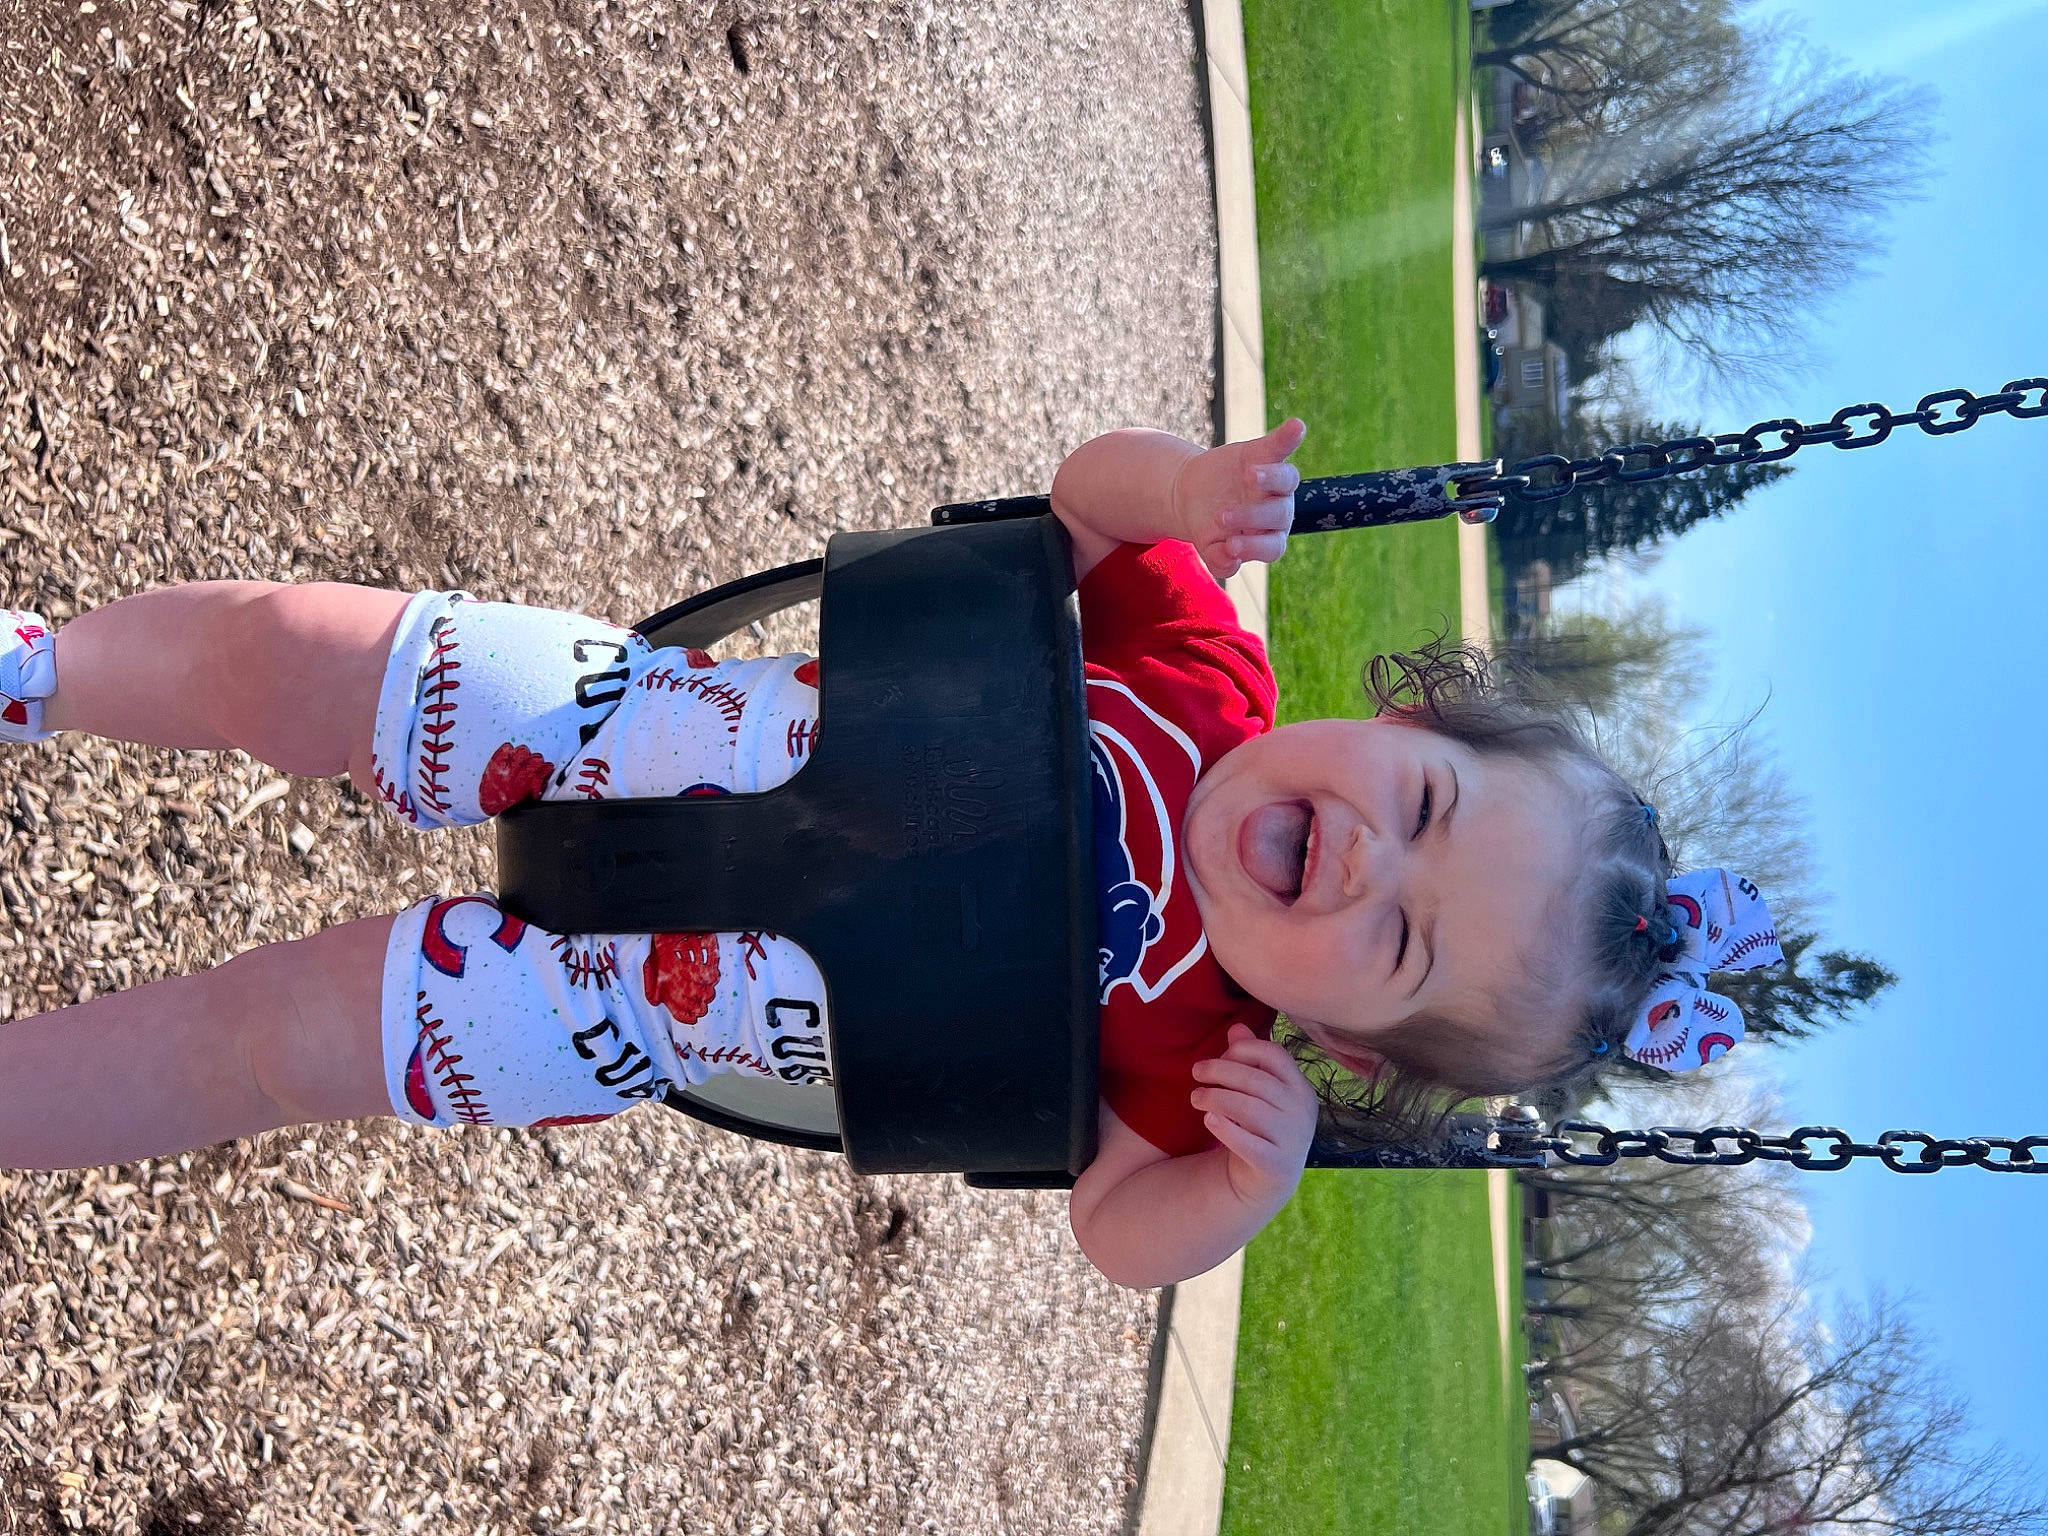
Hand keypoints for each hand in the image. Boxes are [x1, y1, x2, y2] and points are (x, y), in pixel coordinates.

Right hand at [1171, 418, 1307, 581]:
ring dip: (1271, 477)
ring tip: (1249, 476)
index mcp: (1269, 537)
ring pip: (1287, 479)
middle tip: (1222, 517)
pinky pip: (1281, 446)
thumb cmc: (1209, 527)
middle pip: (1280, 514)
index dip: (1255, 547)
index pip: (1272, 546)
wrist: (1196, 495)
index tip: (1231, 545)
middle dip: (1253, 515)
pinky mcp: (1264, 453)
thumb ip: (1219, 561)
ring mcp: (1273, 482)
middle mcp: (1279, 510)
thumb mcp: (1209, 546)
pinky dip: (1289, 436)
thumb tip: (1230, 563)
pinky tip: (1297, 426)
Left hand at [1189, 1023, 1318, 1210]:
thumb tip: (1236, 1028)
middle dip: (1221, 1071)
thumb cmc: (1258, 1125)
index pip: (1275, 1055)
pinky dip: (1226, 1129)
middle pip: (1258, 1081)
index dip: (1243, 1050)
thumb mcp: (1256, 1092)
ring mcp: (1293, 1140)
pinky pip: (1249, 1145)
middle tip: (1196, 1073)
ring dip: (1216, 1098)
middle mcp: (1302, 1112)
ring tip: (1196, 1098)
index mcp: (1300, 1087)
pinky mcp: (1277, 1167)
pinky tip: (1209, 1120)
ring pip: (1251, 1109)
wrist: (1265, 1179)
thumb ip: (1249, 1060)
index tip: (1219, 1056)